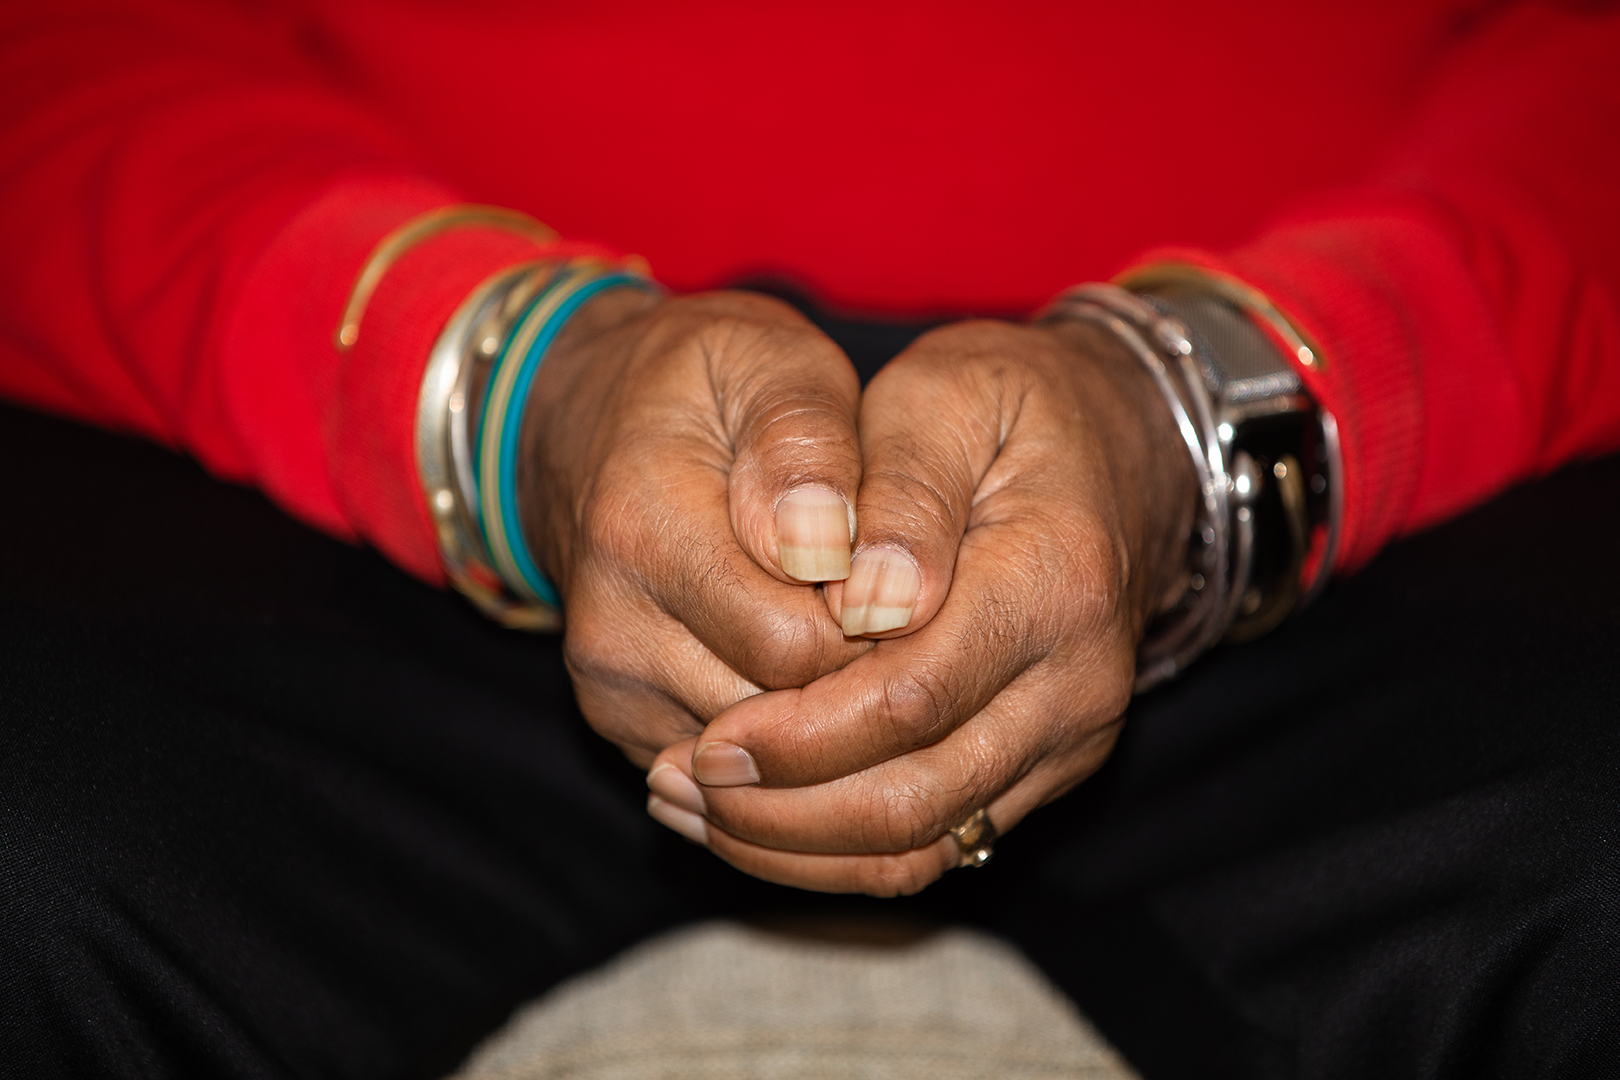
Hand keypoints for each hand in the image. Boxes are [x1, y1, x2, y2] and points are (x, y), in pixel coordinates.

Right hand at [520, 289, 871, 766]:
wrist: (590, 419)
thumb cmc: (706, 384)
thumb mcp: (767, 361)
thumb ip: (803, 443)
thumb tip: (825, 551)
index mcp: (644, 531)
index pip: (803, 645)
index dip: (879, 622)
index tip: (906, 568)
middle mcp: (612, 630)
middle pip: (786, 718)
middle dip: (861, 674)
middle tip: (896, 601)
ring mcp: (612, 689)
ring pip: (768, 762)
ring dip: (830, 711)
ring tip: (855, 624)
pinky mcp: (626, 727)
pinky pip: (740, 776)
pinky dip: (791, 737)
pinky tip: (813, 665)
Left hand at [645, 316, 1196, 892]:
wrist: (1121, 447)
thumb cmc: (1009, 408)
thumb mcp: (947, 399)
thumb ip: (903, 495)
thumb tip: (863, 603)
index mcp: (1053, 587)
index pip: (912, 699)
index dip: (799, 735)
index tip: (708, 741)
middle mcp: (1075, 685)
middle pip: (916, 799)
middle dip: (782, 810)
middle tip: (680, 782)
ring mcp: (1065, 739)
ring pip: (924, 845)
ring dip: (798, 846)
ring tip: (693, 808)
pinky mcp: (1040, 767)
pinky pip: (938, 844)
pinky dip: (839, 849)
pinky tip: (752, 819)